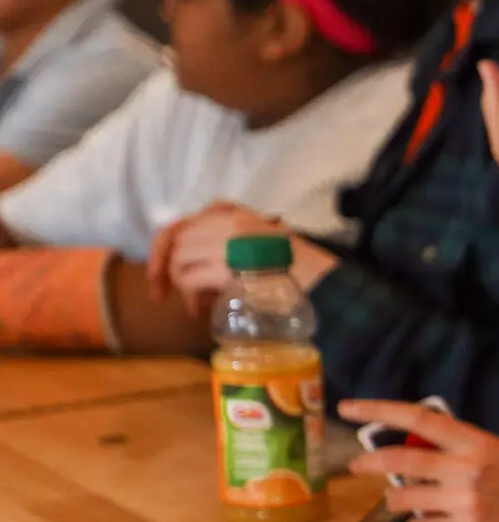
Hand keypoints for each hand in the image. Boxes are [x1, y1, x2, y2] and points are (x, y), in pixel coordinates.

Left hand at [155, 202, 333, 303]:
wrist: (317, 278)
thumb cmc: (292, 266)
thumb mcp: (256, 242)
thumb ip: (225, 242)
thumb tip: (191, 265)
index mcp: (230, 212)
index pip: (180, 224)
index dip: (162, 249)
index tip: (157, 273)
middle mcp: (223, 221)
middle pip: (175, 243)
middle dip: (164, 271)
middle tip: (164, 296)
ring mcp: (224, 242)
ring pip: (178, 262)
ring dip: (182, 286)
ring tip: (196, 305)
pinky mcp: (224, 265)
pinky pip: (189, 279)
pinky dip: (190, 296)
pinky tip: (201, 309)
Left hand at [342, 398, 498, 521]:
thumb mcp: (496, 450)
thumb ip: (457, 448)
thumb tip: (409, 447)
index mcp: (476, 442)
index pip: (420, 418)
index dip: (379, 410)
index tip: (348, 408)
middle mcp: (468, 468)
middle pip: (402, 460)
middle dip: (369, 462)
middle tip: (355, 466)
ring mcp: (467, 501)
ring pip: (405, 500)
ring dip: (397, 502)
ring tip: (406, 503)